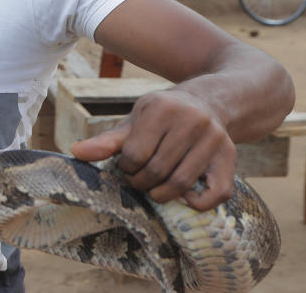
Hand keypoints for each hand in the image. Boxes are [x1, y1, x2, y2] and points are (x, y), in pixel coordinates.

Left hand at [70, 87, 235, 210]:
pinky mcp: (230, 156)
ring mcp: (214, 139)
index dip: (126, 167)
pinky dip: (197, 203)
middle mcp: (192, 121)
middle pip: (157, 170)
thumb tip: (76, 153)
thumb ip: (108, 140)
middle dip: (141, 182)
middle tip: (138, 181)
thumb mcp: (134, 121)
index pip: (135, 154)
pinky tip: (183, 196)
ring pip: (182, 183)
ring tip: (154, 188)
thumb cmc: (162, 115)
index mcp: (162, 108)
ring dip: (162, 194)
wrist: (207, 101)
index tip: (127, 166)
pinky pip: (217, 193)